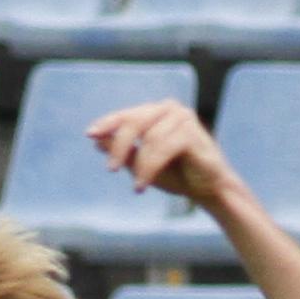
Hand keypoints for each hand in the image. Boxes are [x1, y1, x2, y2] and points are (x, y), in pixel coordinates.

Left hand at [85, 99, 239, 211]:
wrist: (210, 190)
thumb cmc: (178, 175)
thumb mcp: (142, 164)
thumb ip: (123, 151)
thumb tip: (97, 140)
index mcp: (158, 112)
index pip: (127, 115)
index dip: (108, 123)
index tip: (90, 134)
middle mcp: (170, 109)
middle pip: (134, 122)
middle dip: (119, 146)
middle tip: (110, 169)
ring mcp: (183, 118)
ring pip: (149, 139)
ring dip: (139, 166)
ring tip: (138, 187)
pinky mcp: (192, 132)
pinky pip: (162, 149)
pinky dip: (149, 167)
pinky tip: (143, 184)